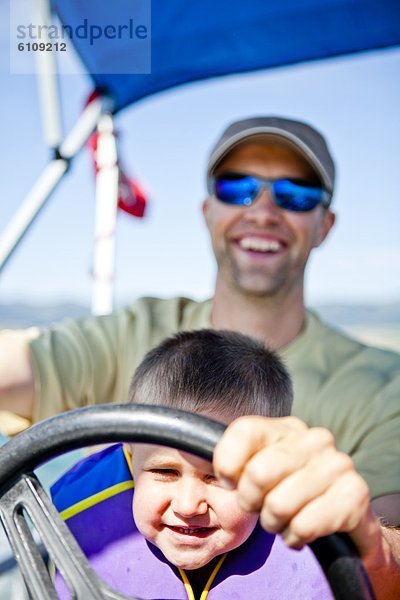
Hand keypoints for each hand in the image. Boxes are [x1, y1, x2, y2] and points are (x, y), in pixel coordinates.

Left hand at [213, 416, 399, 598]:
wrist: (345, 523)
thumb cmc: (290, 496)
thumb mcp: (260, 475)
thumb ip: (235, 465)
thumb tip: (213, 469)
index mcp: (285, 428)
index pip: (242, 431)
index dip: (227, 464)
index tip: (231, 483)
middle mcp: (313, 438)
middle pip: (257, 473)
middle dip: (251, 502)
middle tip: (262, 509)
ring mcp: (337, 463)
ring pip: (279, 505)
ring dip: (274, 523)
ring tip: (283, 520)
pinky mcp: (354, 494)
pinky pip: (304, 526)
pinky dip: (295, 537)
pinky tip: (302, 531)